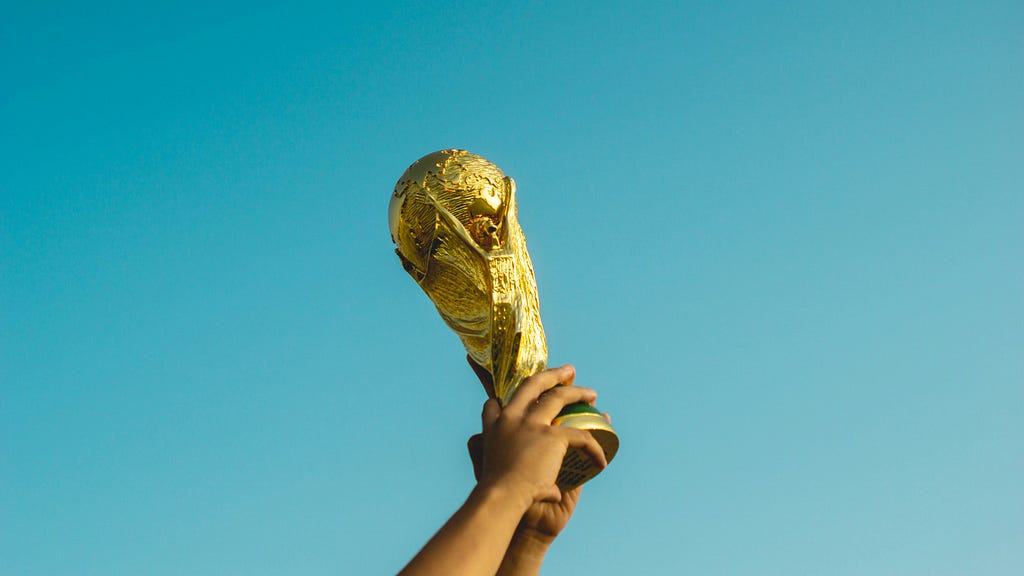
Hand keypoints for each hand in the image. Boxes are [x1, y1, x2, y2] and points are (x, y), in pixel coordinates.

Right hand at [466, 358, 605, 539]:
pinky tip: (601, 460)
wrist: (501, 499)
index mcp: (492, 429)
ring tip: (591, 394)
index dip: (501, 402)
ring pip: (559, 397)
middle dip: (552, 375)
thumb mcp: (491, 477)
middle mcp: (510, 419)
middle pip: (532, 386)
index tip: (507, 400)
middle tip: (568, 371)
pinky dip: (594, 448)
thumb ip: (520, 483)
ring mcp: (531, 424)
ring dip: (578, 393)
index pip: (493, 406)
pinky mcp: (551, 436)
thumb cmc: (497, 496)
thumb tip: (552, 490)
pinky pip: (581, 436)